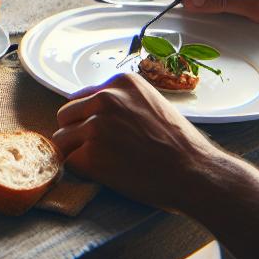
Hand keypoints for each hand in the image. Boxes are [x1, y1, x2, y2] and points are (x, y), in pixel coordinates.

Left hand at [52, 72, 227, 213]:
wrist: (196, 173)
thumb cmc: (181, 146)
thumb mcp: (152, 106)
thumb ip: (123, 104)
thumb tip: (92, 112)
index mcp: (122, 83)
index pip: (82, 98)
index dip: (88, 120)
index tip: (105, 135)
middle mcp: (106, 98)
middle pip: (66, 115)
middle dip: (76, 134)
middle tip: (100, 153)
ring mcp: (96, 125)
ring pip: (62, 139)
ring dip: (77, 154)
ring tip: (105, 165)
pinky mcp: (91, 154)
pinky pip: (69, 163)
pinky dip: (82, 173)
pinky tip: (106, 175)